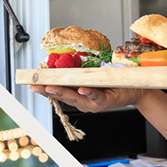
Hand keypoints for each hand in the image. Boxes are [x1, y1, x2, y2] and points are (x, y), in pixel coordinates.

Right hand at [28, 85, 143, 112]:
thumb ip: (78, 74)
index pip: (58, 94)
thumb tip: (62, 62)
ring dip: (62, 92)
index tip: (32, 84)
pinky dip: (88, 93)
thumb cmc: (113, 82)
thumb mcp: (92, 77)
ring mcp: (94, 104)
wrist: (135, 90)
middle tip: (35, 86)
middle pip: (63, 97)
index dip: (44, 90)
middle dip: (48, 92)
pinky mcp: (106, 100)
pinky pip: (96, 96)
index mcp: (78, 97)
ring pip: (76, 98)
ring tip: (50, 88)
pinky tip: (81, 89)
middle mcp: (84, 103)